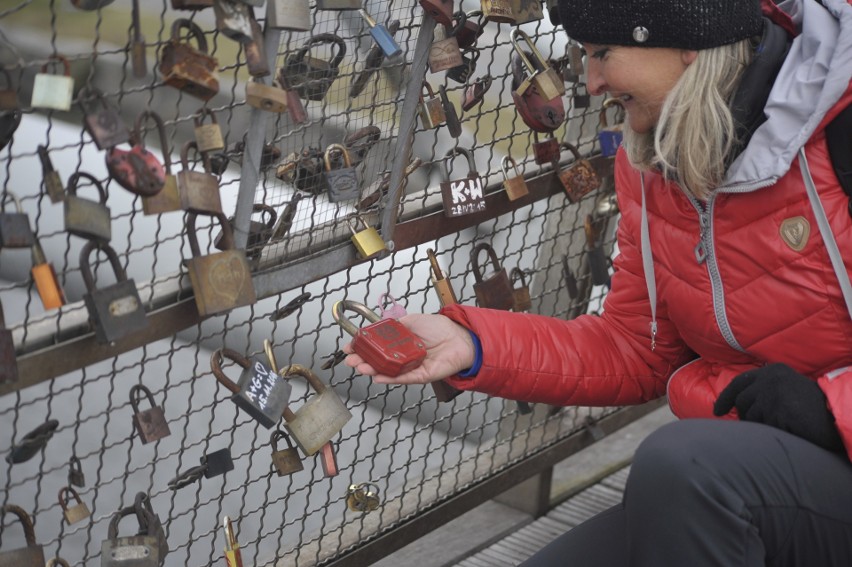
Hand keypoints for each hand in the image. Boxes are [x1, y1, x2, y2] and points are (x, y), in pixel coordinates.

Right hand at [342, 313, 474, 384]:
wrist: (459, 337)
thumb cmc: (439, 328)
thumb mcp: (411, 320)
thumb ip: (394, 326)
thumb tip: (376, 327)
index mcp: (398, 342)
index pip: (376, 347)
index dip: (362, 347)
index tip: (350, 347)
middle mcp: (402, 356)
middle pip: (378, 361)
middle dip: (362, 361)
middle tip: (351, 361)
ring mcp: (409, 367)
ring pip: (387, 371)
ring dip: (372, 370)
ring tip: (361, 367)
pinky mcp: (419, 376)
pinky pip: (403, 378)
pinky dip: (390, 378)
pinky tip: (378, 376)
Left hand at [713, 363, 843, 451]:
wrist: (836, 417)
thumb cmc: (813, 408)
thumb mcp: (785, 391)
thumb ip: (763, 391)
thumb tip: (736, 404)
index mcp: (773, 371)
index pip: (739, 382)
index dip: (725, 397)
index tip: (717, 411)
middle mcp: (770, 378)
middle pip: (742, 402)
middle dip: (747, 416)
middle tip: (765, 424)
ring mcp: (773, 394)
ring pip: (751, 417)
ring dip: (764, 425)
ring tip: (786, 424)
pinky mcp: (778, 410)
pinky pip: (765, 428)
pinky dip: (776, 433)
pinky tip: (792, 429)